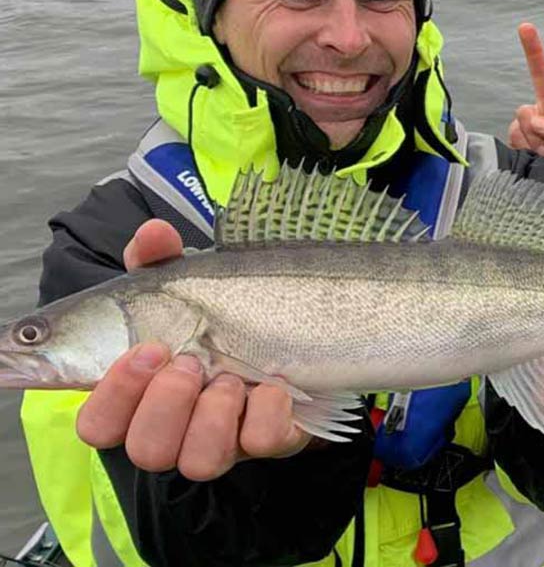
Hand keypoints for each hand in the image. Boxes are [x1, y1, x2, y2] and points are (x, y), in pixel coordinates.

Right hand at [75, 219, 311, 480]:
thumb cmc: (223, 311)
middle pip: (142, 449)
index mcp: (141, 396)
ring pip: (197, 461)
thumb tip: (152, 232)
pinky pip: (262, 443)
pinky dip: (268, 409)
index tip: (149, 349)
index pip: (96, 425)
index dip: (112, 396)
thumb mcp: (187, 282)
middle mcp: (177, 428)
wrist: (297, 331)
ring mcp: (224, 440)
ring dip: (213, 412)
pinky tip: (274, 383)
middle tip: (191, 360)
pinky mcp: (271, 440)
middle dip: (166, 402)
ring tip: (231, 373)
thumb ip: (159, 259)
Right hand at [508, 22, 543, 195]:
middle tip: (525, 26)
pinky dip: (524, 145)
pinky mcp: (517, 133)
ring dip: (534, 136)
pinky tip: (533, 156)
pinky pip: (514, 132)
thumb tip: (534, 118)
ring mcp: (532, 120)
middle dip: (532, 50)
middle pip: (540, 74)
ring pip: (523, 114)